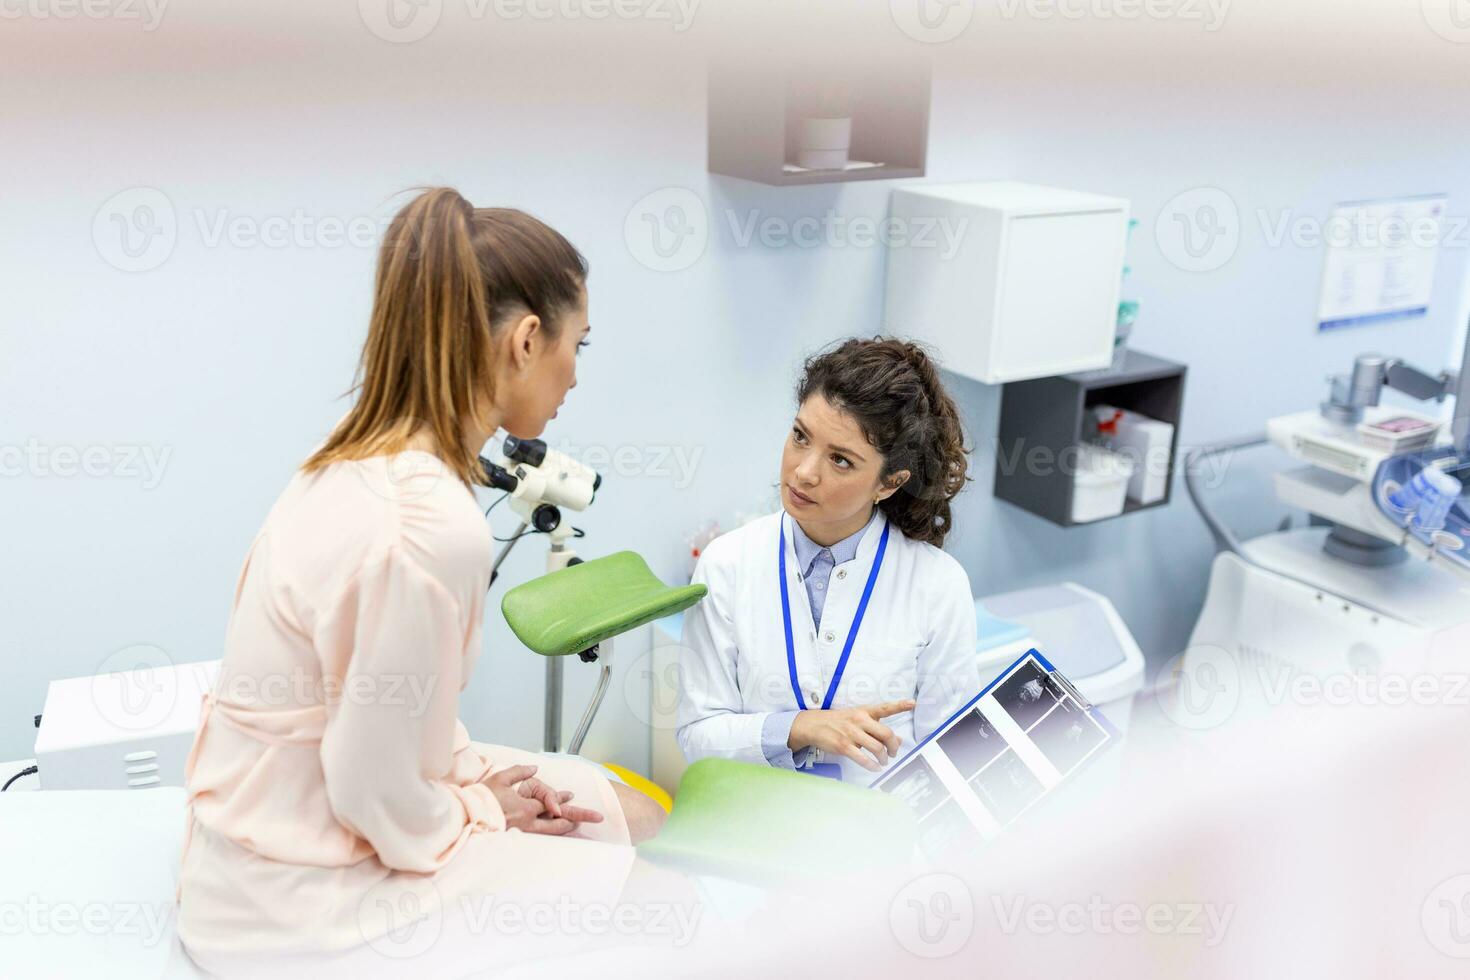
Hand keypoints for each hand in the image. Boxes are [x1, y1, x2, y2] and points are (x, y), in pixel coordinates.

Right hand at [484, 765, 604, 835]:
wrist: (464, 819)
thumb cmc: (481, 798)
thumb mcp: (501, 778)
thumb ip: (520, 772)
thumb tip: (535, 768)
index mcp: (525, 807)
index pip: (550, 803)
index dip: (561, 798)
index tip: (572, 795)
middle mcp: (527, 823)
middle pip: (558, 822)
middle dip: (579, 817)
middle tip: (597, 817)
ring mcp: (522, 834)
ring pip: (550, 833)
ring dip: (566, 828)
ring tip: (579, 825)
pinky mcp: (514, 840)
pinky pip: (538, 838)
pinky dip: (550, 835)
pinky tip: (555, 833)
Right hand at [787, 699, 915, 771]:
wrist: (814, 725)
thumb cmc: (839, 721)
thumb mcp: (858, 719)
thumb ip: (877, 728)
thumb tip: (898, 739)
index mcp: (864, 711)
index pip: (884, 708)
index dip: (899, 705)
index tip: (912, 703)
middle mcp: (859, 720)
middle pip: (886, 733)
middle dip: (894, 746)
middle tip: (893, 753)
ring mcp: (851, 733)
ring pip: (877, 748)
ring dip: (884, 758)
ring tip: (884, 761)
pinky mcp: (844, 746)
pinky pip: (863, 758)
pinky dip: (872, 765)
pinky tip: (875, 767)